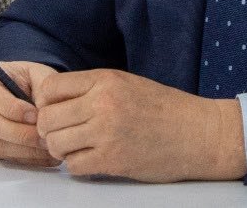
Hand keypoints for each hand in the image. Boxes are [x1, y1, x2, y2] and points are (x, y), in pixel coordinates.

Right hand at [0, 60, 58, 165]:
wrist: (8, 87)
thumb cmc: (22, 79)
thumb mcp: (33, 71)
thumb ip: (42, 83)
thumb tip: (46, 108)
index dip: (17, 110)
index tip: (37, 116)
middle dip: (22, 134)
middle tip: (46, 136)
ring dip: (24, 150)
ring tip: (47, 148)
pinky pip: (1, 156)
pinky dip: (24, 158)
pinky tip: (42, 155)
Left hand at [34, 69, 246, 181]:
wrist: (200, 133)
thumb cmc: (167, 109)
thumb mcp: (127, 83)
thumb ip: (93, 89)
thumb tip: (56, 102)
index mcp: (105, 79)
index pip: (50, 89)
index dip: (46, 103)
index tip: (55, 111)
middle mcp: (102, 103)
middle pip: (47, 118)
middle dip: (49, 129)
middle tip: (62, 134)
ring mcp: (106, 132)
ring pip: (56, 143)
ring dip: (62, 149)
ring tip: (78, 148)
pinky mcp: (113, 160)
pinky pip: (73, 166)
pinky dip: (77, 166)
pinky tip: (92, 160)